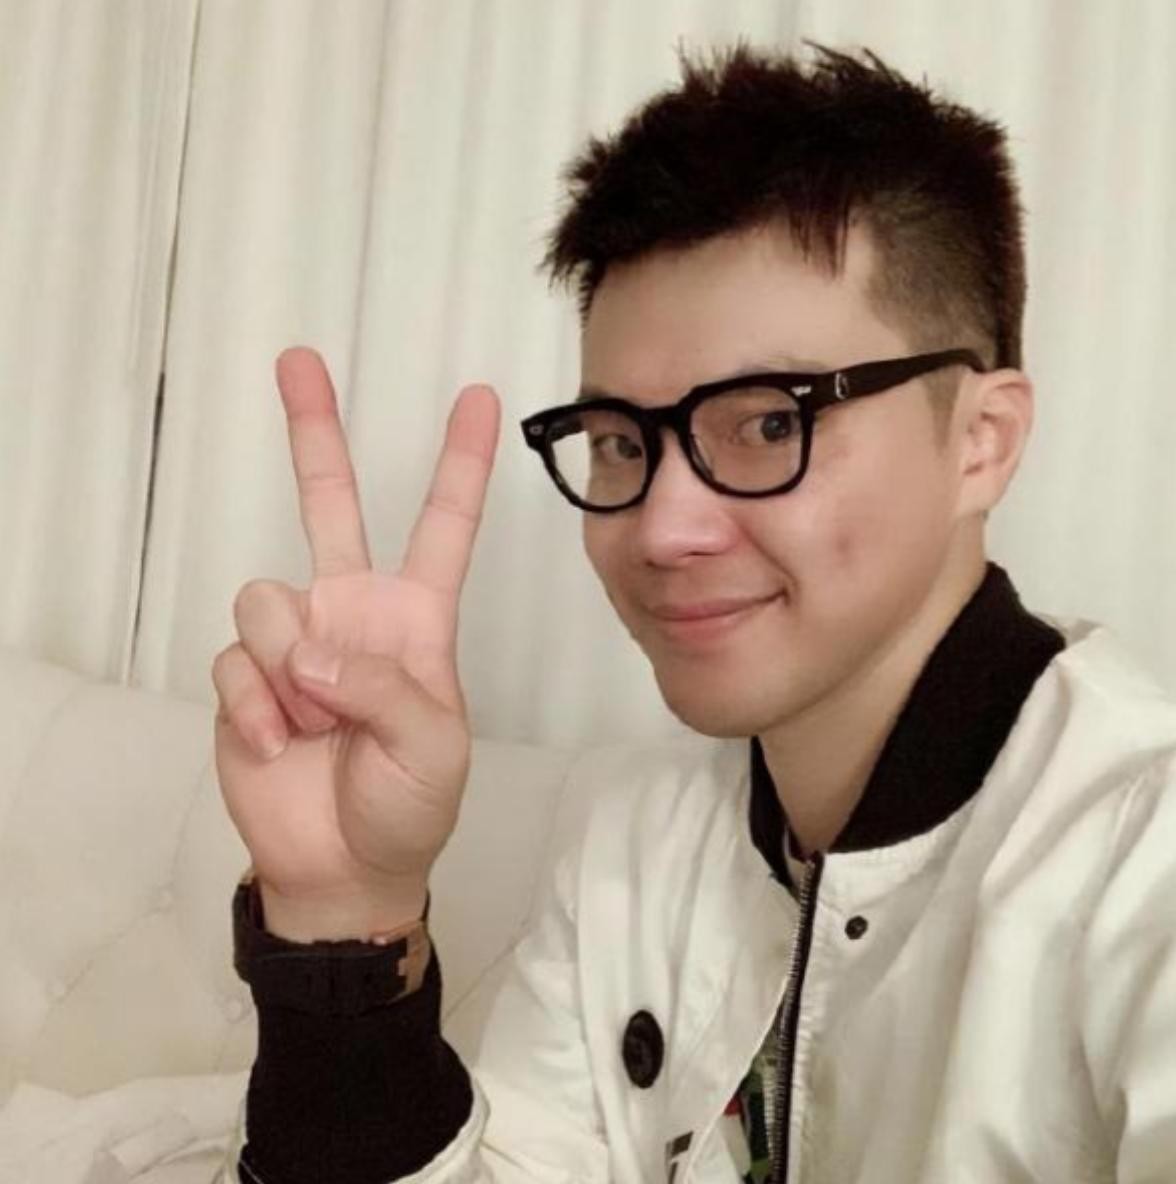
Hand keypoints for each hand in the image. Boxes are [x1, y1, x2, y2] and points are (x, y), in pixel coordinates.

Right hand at [212, 347, 499, 939]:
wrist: (343, 866)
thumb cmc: (409, 802)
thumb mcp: (430, 744)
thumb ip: (381, 685)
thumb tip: (307, 648)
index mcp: (415, 619)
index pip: (442, 527)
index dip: (461, 464)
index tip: (476, 398)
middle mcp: (351, 611)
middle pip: (330, 505)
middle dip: (314, 433)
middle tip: (298, 360)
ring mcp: (293, 640)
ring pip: (266, 599)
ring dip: (292, 671)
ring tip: (317, 725)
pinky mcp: (243, 677)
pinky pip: (235, 662)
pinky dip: (259, 710)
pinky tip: (281, 744)